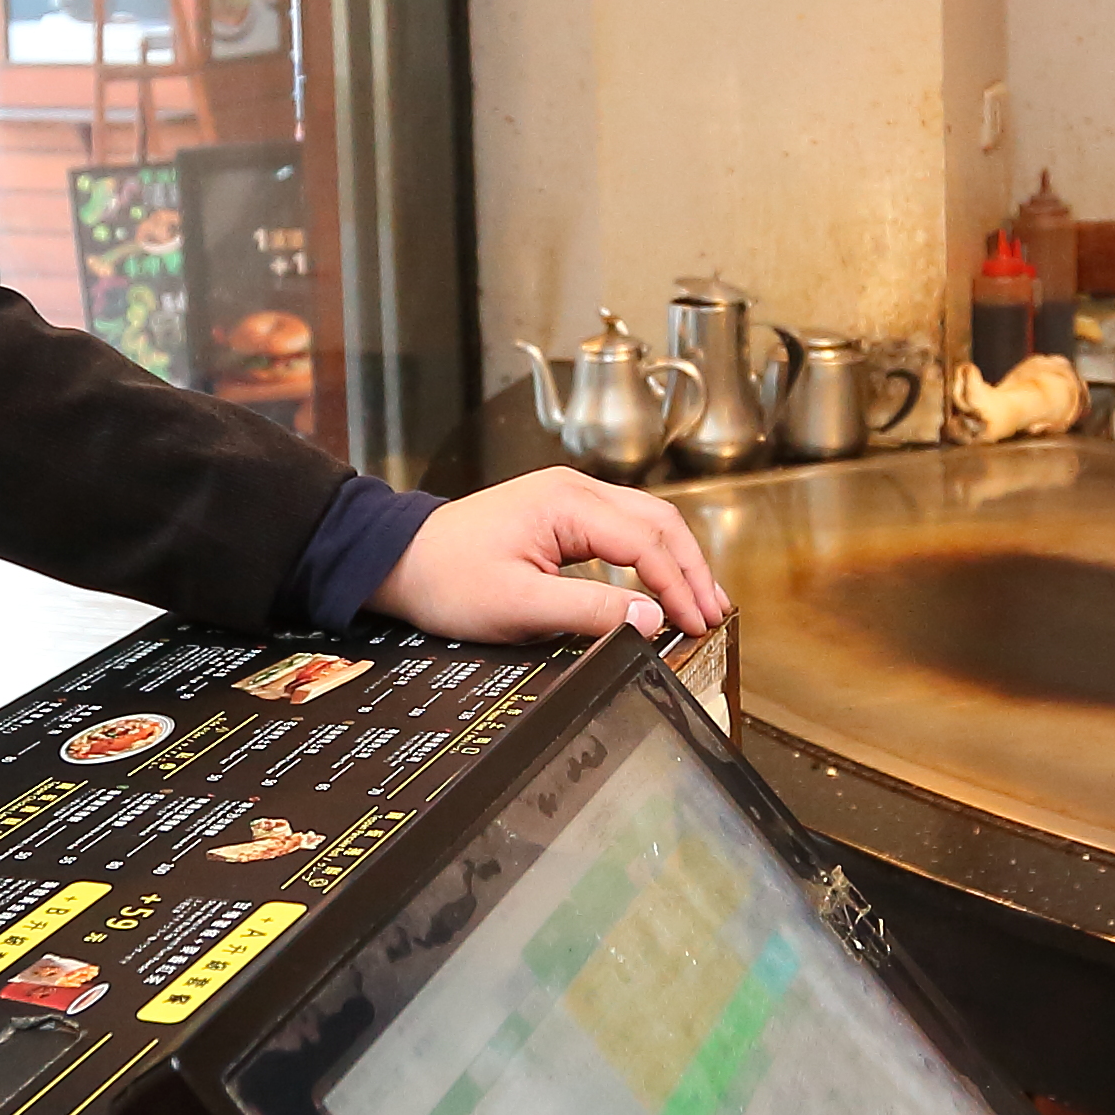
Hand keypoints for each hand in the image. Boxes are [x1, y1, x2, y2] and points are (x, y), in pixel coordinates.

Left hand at [367, 468, 733, 642]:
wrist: (400, 561)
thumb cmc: (447, 577)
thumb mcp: (519, 604)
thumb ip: (589, 611)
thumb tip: (649, 620)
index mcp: (567, 502)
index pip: (646, 543)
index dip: (678, 586)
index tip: (695, 625)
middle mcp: (575, 490)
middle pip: (659, 523)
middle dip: (693, 570)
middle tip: (714, 614)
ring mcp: (570, 499)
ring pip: (647, 522)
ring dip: (678, 561)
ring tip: (702, 602)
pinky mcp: (563, 516)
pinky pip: (624, 530)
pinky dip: (653, 558)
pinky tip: (663, 584)